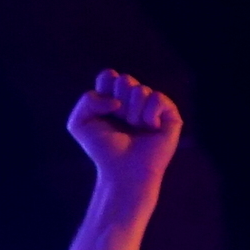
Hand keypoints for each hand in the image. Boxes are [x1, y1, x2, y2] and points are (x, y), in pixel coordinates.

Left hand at [68, 70, 182, 198]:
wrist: (122, 173)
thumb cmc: (103, 151)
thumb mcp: (79, 124)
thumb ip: (87, 100)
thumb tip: (117, 100)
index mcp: (116, 97)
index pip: (109, 76)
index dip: (103, 93)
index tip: (104, 114)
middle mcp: (136, 99)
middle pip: (124, 80)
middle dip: (117, 104)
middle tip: (121, 124)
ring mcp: (153, 106)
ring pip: (139, 90)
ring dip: (131, 114)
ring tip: (135, 130)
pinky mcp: (170, 114)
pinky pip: (156, 98)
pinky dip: (149, 116)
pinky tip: (150, 129)